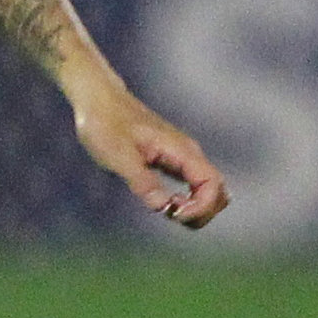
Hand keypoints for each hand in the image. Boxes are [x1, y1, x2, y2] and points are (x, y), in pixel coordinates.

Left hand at [71, 77, 228, 227]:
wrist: (99, 101)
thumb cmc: (105, 123)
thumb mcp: (118, 155)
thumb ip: (142, 180)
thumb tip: (162, 206)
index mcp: (181, 151)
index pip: (213, 184)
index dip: (201, 206)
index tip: (174, 214)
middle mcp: (189, 154)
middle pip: (218, 190)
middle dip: (203, 211)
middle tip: (172, 216)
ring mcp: (182, 158)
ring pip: (208, 190)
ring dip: (196, 208)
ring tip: (168, 210)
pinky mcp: (171, 161)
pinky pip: (193, 186)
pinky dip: (187, 201)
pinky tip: (165, 203)